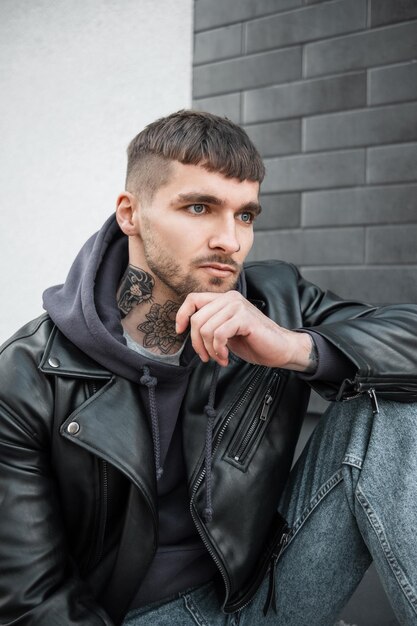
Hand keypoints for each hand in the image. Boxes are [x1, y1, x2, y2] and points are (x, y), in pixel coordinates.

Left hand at [176, 291, 314, 369]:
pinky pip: (219, 335)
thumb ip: (210, 324)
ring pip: (206, 328)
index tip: (180, 332)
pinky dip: (219, 350)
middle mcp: (230, 298)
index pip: (193, 299)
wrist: (279, 349)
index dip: (182, 315)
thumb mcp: (225, 331)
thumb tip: (186, 328)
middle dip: (197, 343)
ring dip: (210, 350)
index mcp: (224, 299)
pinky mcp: (245, 318)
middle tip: (205, 357)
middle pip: (197, 318)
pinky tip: (226, 357)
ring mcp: (238, 307)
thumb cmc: (253, 341)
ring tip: (220, 358)